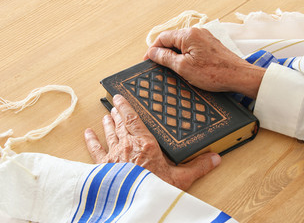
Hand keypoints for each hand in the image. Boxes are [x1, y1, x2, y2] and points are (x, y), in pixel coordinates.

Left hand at [84, 94, 220, 190]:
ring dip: (107, 123)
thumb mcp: (180, 179)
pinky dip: (91, 140)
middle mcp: (127, 145)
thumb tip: (216, 158)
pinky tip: (87, 133)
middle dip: (118, 114)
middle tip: (114, 106)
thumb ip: (198, 167)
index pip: (133, 119)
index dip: (126, 106)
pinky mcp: (103, 167)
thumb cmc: (155, 190)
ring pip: (109, 133)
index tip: (120, 97)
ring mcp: (113, 155)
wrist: (133, 205)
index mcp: (146, 144)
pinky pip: (95, 150)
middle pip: (121, 124)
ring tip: (105, 116)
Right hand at [144, 28, 264, 98]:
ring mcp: (205, 38)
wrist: (239, 76)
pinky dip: (185, 57)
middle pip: (172, 40)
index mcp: (188, 35)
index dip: (153, 50)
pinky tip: (186, 69)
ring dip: (175, 57)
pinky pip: (192, 49)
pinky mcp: (210, 46)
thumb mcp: (183, 67)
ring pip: (182, 45)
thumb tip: (153, 53)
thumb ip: (166, 58)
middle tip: (158, 68)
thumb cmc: (214, 73)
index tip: (148, 61)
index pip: (163, 38)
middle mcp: (197, 32)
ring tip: (173, 71)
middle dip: (164, 54)